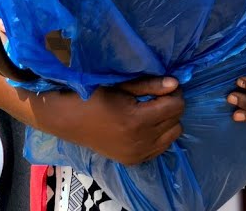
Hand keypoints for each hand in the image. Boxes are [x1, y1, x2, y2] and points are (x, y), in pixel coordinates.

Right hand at [43, 76, 183, 165]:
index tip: (163, 87)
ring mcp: (136, 155)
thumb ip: (150, 85)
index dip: (173, 93)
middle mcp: (139, 142)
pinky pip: (162, 148)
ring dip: (168, 122)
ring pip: (173, 135)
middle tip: (156, 98)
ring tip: (151, 112)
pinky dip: (160, 136)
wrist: (69, 120)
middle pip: (176, 120)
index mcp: (136, 121)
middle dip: (171, 106)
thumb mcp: (123, 86)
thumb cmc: (94, 97)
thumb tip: (176, 83)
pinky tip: (146, 127)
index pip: (176, 106)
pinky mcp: (133, 161)